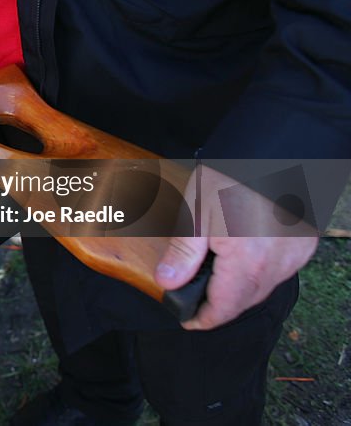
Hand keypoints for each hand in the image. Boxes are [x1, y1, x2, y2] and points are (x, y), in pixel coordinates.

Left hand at [155, 164, 318, 329]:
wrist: (271, 152)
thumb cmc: (231, 178)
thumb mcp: (196, 213)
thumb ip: (183, 253)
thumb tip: (167, 283)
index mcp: (247, 262)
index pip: (224, 308)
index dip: (203, 319)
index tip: (187, 320)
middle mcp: (276, 266)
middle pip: (245, 302)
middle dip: (220, 306)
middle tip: (194, 301)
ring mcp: (294, 256)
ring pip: (264, 288)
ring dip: (240, 291)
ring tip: (215, 282)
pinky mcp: (303, 244)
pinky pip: (279, 271)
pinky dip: (259, 273)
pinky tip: (242, 262)